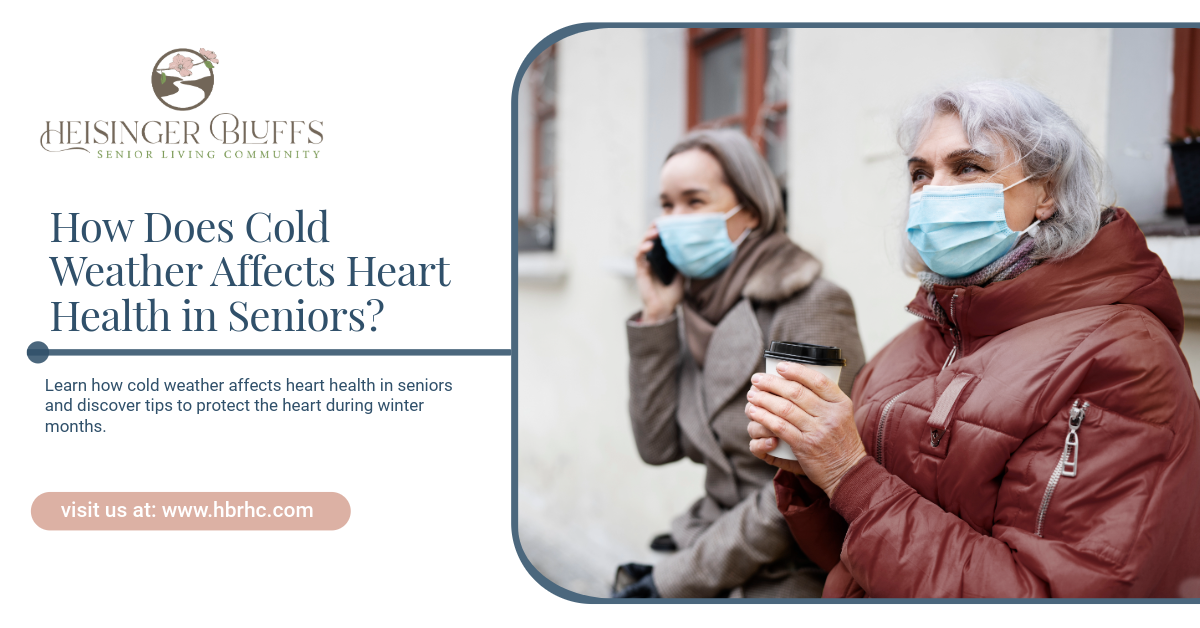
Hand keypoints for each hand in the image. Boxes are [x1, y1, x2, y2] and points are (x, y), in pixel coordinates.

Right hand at [634, 224, 682, 323]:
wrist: (664, 310)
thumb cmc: (672, 295)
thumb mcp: (683, 275)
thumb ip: (683, 263)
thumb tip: (691, 250)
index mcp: (661, 259)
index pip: (661, 240)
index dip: (663, 229)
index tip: (669, 220)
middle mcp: (652, 259)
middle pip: (650, 239)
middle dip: (654, 228)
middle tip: (660, 221)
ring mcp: (645, 265)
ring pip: (642, 244)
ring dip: (647, 236)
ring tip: (655, 231)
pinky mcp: (640, 271)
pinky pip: (638, 257)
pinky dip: (642, 249)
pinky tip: (650, 245)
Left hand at [744, 362, 866, 497]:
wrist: (848, 471)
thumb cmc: (841, 441)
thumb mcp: (842, 416)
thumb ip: (825, 400)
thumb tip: (797, 380)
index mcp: (841, 404)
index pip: (818, 380)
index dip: (796, 370)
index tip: (779, 366)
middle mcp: (831, 415)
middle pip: (797, 392)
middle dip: (772, 383)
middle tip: (757, 379)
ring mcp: (818, 431)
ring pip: (785, 408)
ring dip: (764, 399)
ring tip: (752, 395)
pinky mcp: (805, 446)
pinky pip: (780, 427)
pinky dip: (765, 417)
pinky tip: (755, 412)